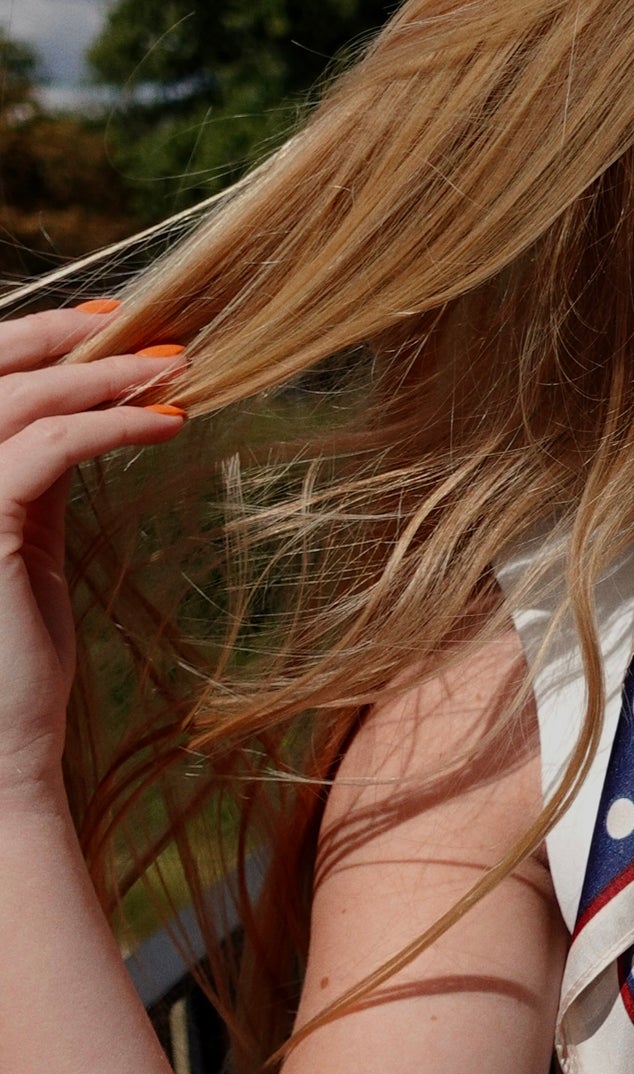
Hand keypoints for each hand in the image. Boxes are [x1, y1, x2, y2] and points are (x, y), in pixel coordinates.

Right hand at [0, 306, 185, 806]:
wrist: (2, 750)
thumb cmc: (12, 655)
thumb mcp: (26, 541)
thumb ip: (36, 473)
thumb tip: (89, 409)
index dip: (27, 336)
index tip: (106, 323)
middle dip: (61, 337)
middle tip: (144, 328)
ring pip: (17, 400)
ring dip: (104, 376)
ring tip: (176, 368)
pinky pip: (45, 449)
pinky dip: (111, 425)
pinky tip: (168, 424)